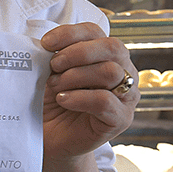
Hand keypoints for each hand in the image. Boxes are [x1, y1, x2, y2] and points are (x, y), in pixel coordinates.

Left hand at [41, 22, 136, 158]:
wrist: (49, 139)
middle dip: (78, 53)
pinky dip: (80, 98)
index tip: (46, 43)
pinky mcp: (121, 119)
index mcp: (106, 56)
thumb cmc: (51, 104)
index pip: (95, 32)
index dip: (70, 33)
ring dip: (76, 76)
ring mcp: (126, 96)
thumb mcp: (50, 74)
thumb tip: (47, 44)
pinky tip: (63, 100)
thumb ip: (55, 56)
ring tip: (55, 86)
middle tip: (53, 65)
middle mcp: (123, 72)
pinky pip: (105, 101)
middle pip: (112, 47)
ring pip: (110, 72)